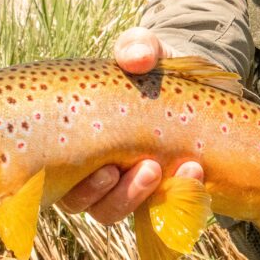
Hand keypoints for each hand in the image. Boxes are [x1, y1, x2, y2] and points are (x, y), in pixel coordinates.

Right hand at [57, 28, 199, 223]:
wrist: (187, 77)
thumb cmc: (149, 65)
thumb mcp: (144, 50)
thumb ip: (137, 47)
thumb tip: (136, 57)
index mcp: (76, 143)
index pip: (62, 183)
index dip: (82, 188)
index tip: (110, 170)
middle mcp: (95, 171)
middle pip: (96, 206)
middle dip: (122, 195)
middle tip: (150, 168)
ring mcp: (129, 185)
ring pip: (129, 211)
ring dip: (152, 198)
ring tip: (185, 169)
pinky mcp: (161, 189)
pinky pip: (166, 209)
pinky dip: (183, 197)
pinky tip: (198, 172)